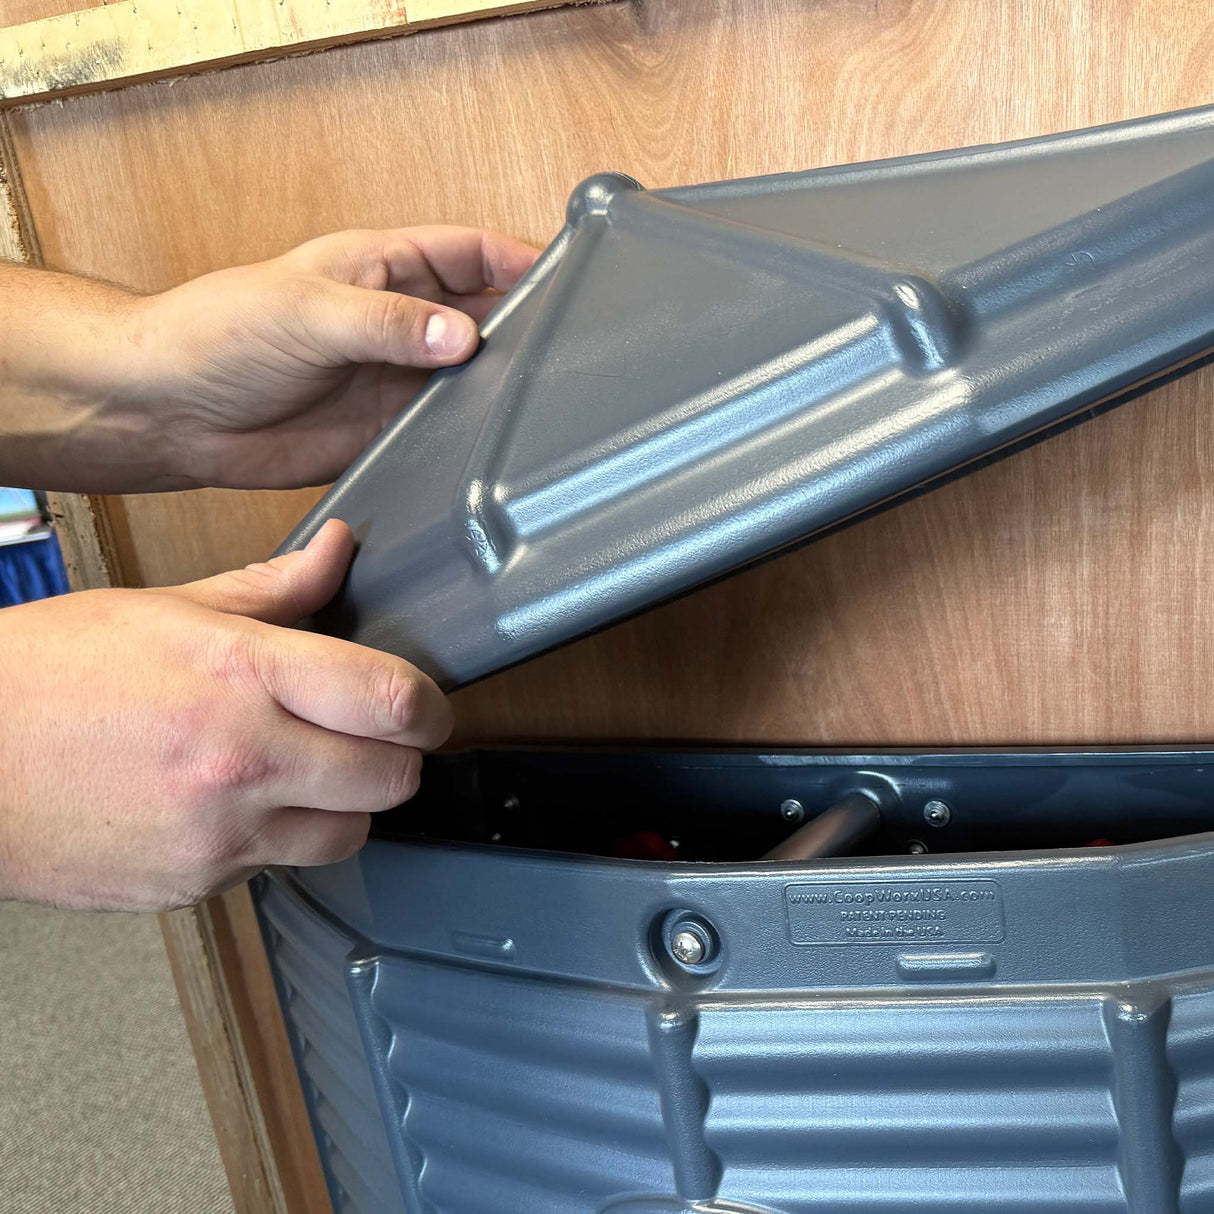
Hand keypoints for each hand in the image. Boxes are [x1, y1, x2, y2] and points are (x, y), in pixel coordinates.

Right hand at [0, 520, 451, 910]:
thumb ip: (273, 586)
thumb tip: (339, 551)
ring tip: (304, 773)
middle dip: (397, 758)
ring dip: (345, 806)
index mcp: (242, 676)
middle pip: (391, 781)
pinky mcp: (192, 886)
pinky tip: (233, 804)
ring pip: (346, 837)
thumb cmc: (46, 674)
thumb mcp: (166, 607)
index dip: (432, 707)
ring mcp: (217, 835)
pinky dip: (274, 840)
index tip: (429, 707)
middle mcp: (241, 762)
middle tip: (372, 738)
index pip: (392, 700)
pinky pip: (275, 869)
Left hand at [134, 226, 538, 489]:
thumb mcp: (308, 311)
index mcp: (382, 266)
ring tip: (540, 395)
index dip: (517, 257)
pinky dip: (469, 430)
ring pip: (470, 374)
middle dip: (522, 324)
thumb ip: (389, 324)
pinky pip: (443, 427)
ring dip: (499, 384)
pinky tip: (493, 439)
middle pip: (482, 313)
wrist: (173, 410)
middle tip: (565, 344)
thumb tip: (462, 337)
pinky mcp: (385, 429)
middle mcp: (397, 320)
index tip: (564, 276)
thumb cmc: (217, 333)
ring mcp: (394, 376)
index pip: (469, 251)